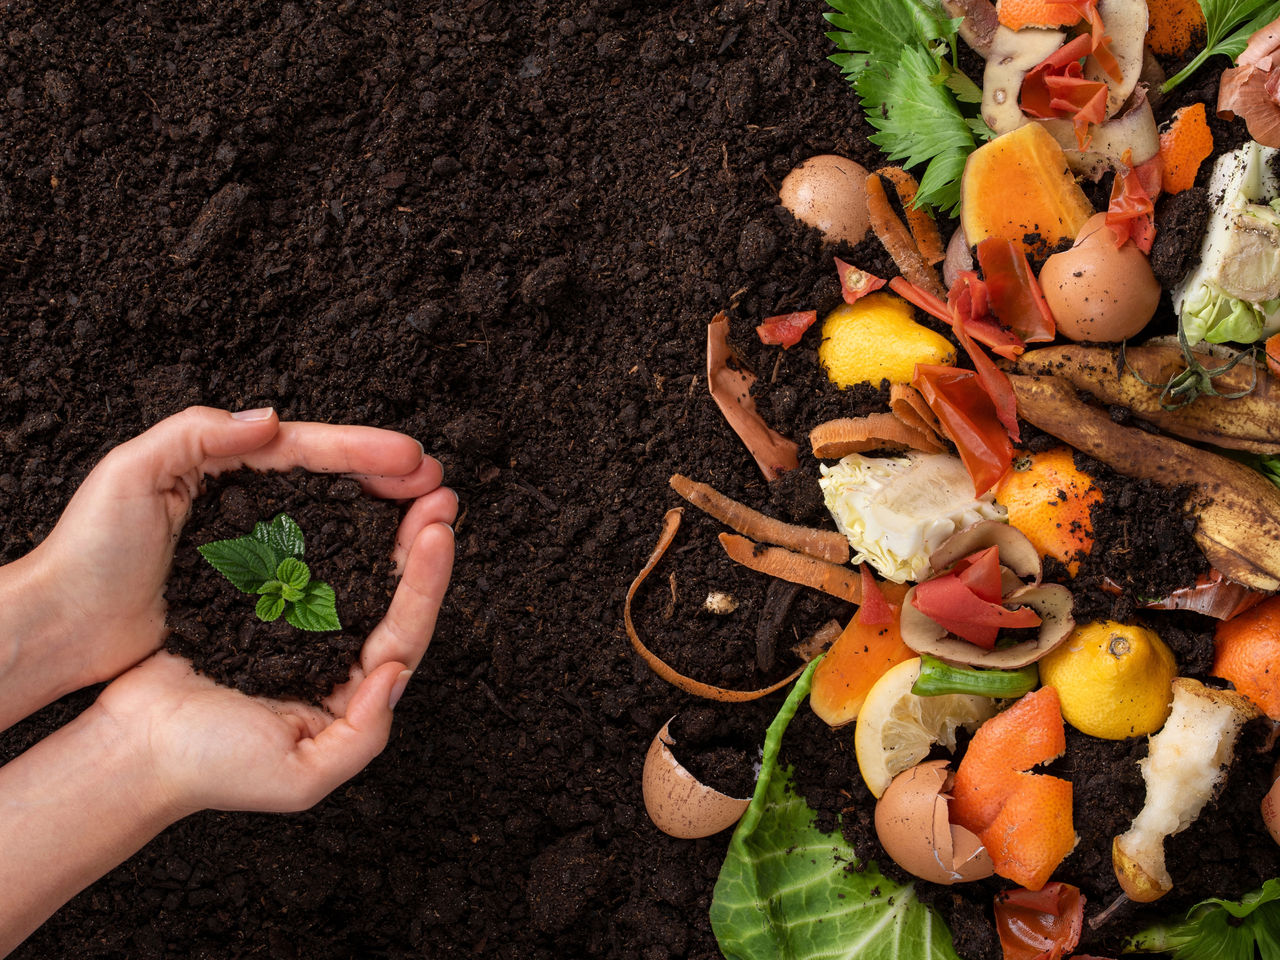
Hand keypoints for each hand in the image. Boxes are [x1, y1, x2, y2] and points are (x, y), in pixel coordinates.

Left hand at [0, 405, 446, 729]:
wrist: (61, 628)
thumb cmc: (87, 551)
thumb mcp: (131, 473)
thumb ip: (197, 433)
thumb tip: (270, 419)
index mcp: (223, 463)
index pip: (308, 449)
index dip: (364, 450)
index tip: (414, 458)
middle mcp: (246, 499)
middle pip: (334, 480)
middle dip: (390, 479)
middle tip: (439, 487)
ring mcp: (253, 544)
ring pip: (334, 521)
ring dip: (383, 517)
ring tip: (427, 518)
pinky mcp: (253, 590)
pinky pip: (317, 566)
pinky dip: (356, 560)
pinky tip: (385, 565)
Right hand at [87, 491, 454, 813]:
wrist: (132, 750)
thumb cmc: (210, 770)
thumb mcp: (300, 775)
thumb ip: (361, 735)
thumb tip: (396, 674)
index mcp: (350, 690)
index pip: (405, 632)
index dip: (426, 583)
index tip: (440, 533)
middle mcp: (332, 651)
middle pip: (389, 590)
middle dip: (417, 540)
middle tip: (439, 493)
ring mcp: (294, 621)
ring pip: (350, 565)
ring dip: (379, 524)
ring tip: (405, 482)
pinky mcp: (254, 597)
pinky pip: (297, 554)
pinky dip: (321, 523)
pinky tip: (339, 492)